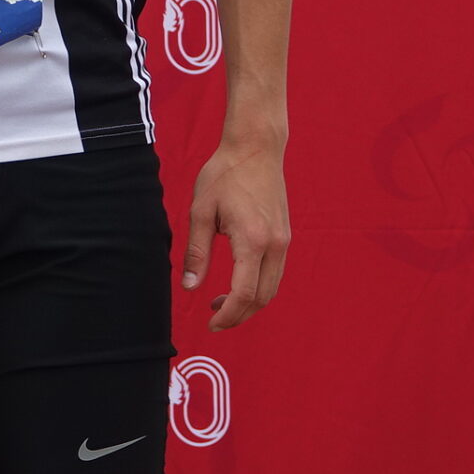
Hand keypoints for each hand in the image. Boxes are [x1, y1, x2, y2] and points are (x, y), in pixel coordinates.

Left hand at [181, 135, 289, 331]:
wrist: (256, 150)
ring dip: (249, 303)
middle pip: (262, 298)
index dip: (228, 315)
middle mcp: (275, 246)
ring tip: (221, 303)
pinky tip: (236, 283)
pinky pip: (274, 273)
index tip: (210, 323)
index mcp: (253, 241)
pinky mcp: (285, 237)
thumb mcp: (200, 211)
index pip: (244, 294)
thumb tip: (189, 287)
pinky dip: (258, 287)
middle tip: (213, 319)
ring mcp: (284, 242)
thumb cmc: (224, 175)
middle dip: (239, 315)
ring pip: (271, 288)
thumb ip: (196, 252)